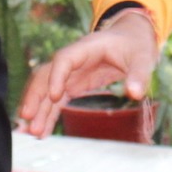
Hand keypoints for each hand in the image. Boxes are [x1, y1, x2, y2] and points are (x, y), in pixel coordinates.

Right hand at [17, 9, 159, 138]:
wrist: (130, 39)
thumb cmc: (135, 45)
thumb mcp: (143, 57)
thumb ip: (139, 74)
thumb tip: (135, 94)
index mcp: (86, 48)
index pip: (64, 59)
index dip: (56, 76)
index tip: (55, 96)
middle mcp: (72, 60)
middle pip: (45, 75)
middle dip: (35, 96)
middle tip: (28, 118)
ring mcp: (70, 73)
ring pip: (46, 90)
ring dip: (38, 109)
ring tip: (31, 132)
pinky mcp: (73, 85)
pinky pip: (55, 100)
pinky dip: (48, 115)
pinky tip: (42, 133)